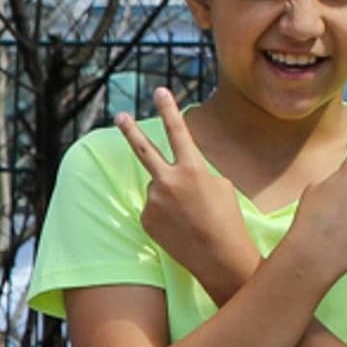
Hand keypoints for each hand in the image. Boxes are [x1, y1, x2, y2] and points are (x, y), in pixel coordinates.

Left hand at [114, 87, 264, 295]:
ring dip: (172, 196)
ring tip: (190, 215)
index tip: (159, 90)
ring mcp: (153, 201)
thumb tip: (173, 174)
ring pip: (159, 187)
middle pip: (143, 150)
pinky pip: (154, 207)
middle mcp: (168, 181)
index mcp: (193, 169)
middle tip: (120, 115)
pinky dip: (166, 213)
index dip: (169, 109)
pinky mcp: (145, 218)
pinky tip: (180, 226)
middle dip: (131, 130)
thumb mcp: (220, 186)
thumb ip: (194, 172)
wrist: (219, 256)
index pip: (178, 132)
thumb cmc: (226, 219)